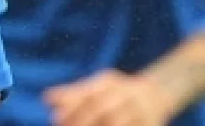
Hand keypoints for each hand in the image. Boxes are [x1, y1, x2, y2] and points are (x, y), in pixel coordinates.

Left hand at [44, 70, 173, 125]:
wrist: (158, 94)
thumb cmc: (116, 92)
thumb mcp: (97, 87)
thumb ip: (72, 93)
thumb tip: (46, 99)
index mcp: (110, 82)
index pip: (87, 94)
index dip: (70, 108)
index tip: (55, 120)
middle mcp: (127, 94)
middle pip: (101, 108)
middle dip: (80, 121)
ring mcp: (141, 110)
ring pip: (116, 122)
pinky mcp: (151, 124)